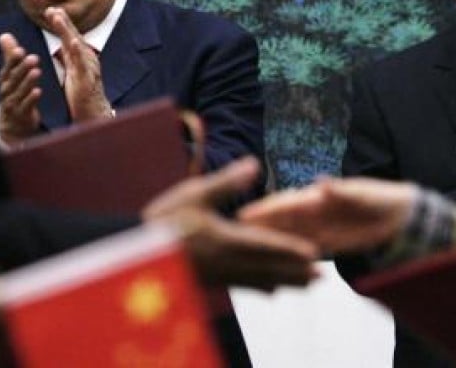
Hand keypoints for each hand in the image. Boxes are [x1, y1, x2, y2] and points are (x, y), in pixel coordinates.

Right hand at [0, 33, 42, 143]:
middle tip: (33, 58)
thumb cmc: (13, 93)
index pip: (8, 67)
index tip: (20, 50)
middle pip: (14, 78)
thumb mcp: (10, 74)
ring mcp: (13, 103)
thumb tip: (4, 35)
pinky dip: (31, 99)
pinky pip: (26, 106)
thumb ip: (10, 55)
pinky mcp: (22, 114)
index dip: (13, 60)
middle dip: (22, 68)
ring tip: (37, 71)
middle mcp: (7, 90)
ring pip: (20, 92)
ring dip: (28, 81)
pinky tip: (38, 91)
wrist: (12, 123)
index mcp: (5, 79)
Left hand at [43, 6, 111, 122]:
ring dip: (67, 30)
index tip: (50, 10)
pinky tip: (74, 42)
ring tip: (58, 17)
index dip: (61, 22)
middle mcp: (86, 57)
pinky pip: (82, 63)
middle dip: (63, 21)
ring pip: (76, 44)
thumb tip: (62, 43)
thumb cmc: (82, 91)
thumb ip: (68, 56)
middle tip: (51, 8)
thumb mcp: (72, 69)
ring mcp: (88, 66)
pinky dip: (78, 51)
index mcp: (80, 56)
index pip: (70, 35)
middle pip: (73, 35)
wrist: (93, 111)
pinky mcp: (87, 77)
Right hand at [144, 157, 318, 291]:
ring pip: (259, 281)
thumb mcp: (192, 194)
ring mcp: (219, 276)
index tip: (314, 254)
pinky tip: (272, 291)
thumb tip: (254, 164)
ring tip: (307, 285)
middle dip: (296, 273)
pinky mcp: (210, 282)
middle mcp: (226, 263)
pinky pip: (242, 287)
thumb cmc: (162, 221)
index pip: (265, 245)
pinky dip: (261, 288)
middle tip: (323, 278)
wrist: (132, 253)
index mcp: (224, 240)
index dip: (290, 249)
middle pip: (268, 269)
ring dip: (286, 282)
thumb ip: (226, 182)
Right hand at [239, 176, 416, 254]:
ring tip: (247, 258)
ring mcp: (320, 229)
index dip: (265, 210)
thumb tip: (322, 184)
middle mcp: (314, 213)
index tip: (243, 215)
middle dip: (259, 229)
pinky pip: (305, 254)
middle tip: (234, 238)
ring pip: (290, 239)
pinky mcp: (328, 245)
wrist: (400, 216)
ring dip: (271, 246)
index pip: (287, 204)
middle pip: (281, 222)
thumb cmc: (381, 198)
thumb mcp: (364, 194)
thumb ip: (342, 192)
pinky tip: (277, 270)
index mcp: (319, 197)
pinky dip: (291, 260)